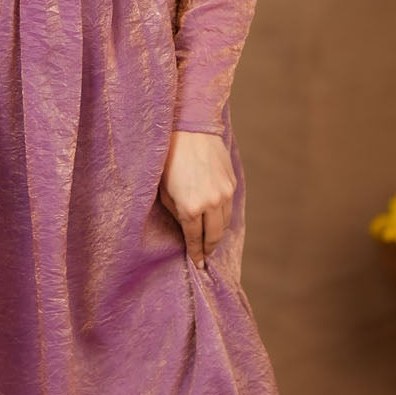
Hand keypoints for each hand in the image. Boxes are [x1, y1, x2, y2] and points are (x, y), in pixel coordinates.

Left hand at [158, 129, 234, 268]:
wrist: (190, 130)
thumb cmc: (169, 159)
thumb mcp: (164, 190)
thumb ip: (175, 212)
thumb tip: (185, 228)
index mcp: (191, 208)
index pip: (195, 239)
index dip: (196, 254)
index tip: (198, 264)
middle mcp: (211, 203)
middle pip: (215, 236)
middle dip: (209, 248)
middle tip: (205, 255)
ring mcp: (225, 193)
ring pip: (225, 222)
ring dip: (218, 232)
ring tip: (211, 238)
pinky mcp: (232, 182)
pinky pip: (230, 206)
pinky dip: (223, 215)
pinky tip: (216, 217)